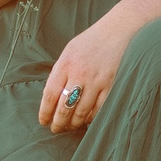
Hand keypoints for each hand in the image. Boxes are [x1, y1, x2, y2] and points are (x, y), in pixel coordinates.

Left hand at [42, 13, 135, 131]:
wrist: (117, 31)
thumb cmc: (89, 42)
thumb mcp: (68, 52)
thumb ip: (59, 72)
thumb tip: (50, 97)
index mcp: (65, 64)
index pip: (50, 95)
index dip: (45, 112)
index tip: (43, 121)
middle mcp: (80, 74)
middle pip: (64, 108)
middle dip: (58, 123)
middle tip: (55, 129)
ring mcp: (97, 81)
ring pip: (82, 112)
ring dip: (74, 124)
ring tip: (70, 126)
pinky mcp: (111, 85)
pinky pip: (99, 109)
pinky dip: (91, 118)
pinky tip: (86, 120)